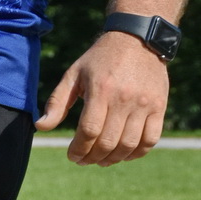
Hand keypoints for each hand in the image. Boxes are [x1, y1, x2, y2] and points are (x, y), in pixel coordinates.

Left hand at [36, 32, 169, 164]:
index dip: (79, 149)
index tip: (72, 156)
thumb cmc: (100, 59)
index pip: (89, 131)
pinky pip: (150, 139)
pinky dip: (137, 153)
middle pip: (108, 142)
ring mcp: (144, 104)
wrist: (137, 39)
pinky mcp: (159, 106)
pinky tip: (123, 154)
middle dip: (92, 157)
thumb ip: (57, 101)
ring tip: (101, 160)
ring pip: (129, 145)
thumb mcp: (74, 74)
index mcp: (100, 90)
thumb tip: (42, 126)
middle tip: (84, 160)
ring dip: (113, 159)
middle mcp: (124, 98)